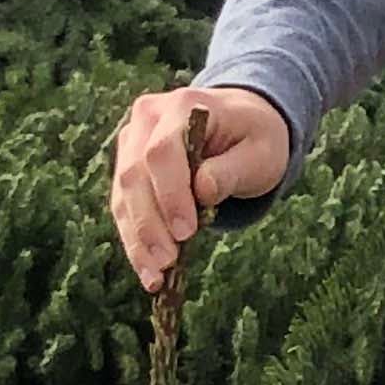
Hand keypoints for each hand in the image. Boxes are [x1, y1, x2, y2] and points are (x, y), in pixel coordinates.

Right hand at [109, 85, 294, 288]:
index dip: (170, 194)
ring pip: (123, 195)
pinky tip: (148, 273)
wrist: (241, 121)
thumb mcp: (262, 151)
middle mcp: (146, 120)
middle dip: (150, 224)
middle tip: (168, 262)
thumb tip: (203, 192)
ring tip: (155, 278)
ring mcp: (131, 143)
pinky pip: (124, 207)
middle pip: (135, 175)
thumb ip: (233, 169)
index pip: (163, 152)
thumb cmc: (256, 136)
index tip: (187, 232)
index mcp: (181, 106)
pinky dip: (135, 241)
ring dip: (137, 239)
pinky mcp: (127, 168)